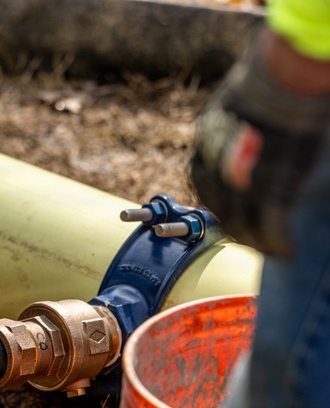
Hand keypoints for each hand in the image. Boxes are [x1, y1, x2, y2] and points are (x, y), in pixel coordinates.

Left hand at [189, 29, 329, 257]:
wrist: (284, 74)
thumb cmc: (265, 80)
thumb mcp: (233, 100)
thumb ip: (229, 123)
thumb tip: (237, 128)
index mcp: (206, 144)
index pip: (205, 185)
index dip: (218, 204)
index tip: (228, 215)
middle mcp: (218, 166)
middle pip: (222, 207)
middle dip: (235, 227)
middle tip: (248, 240)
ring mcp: (244, 178)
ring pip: (245, 221)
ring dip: (256, 242)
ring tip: (268, 251)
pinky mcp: (272, 185)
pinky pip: (271, 223)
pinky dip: (277, 242)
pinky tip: (284, 251)